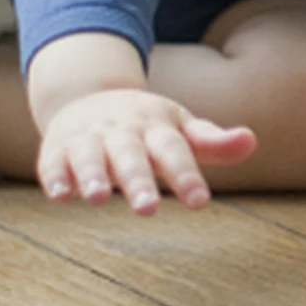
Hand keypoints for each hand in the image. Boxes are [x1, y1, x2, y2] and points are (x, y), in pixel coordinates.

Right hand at [37, 88, 257, 214]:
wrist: (88, 95)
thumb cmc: (145, 123)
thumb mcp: (179, 127)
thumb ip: (212, 142)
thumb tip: (252, 141)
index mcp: (156, 126)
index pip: (174, 150)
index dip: (187, 176)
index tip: (200, 203)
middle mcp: (122, 131)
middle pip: (131, 155)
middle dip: (138, 181)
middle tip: (148, 210)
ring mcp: (88, 138)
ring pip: (90, 156)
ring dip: (93, 175)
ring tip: (97, 199)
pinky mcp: (57, 148)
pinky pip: (53, 161)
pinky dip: (55, 176)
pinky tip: (60, 195)